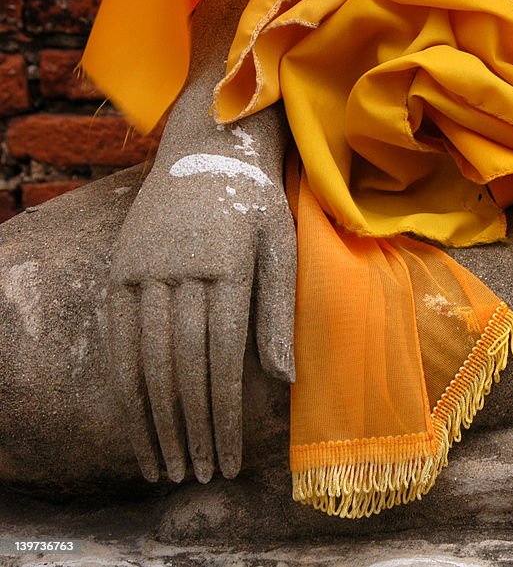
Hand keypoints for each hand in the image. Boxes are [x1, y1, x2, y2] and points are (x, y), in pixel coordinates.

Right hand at [104, 139, 294, 483]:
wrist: (210, 148)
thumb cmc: (259, 204)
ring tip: (167, 466)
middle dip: (192, 430)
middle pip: (182, 369)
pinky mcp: (120, 269)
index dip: (223, 417)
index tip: (230, 459)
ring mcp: (143, 269)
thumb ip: (279, 311)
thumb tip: (284, 379)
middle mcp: (180, 270)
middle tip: (200, 476)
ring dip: (154, 421)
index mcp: (228, 267)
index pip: (222, 361)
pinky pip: (118, 339)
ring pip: (145, 360)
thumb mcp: (282, 247)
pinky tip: (133, 421)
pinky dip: (124, 386)